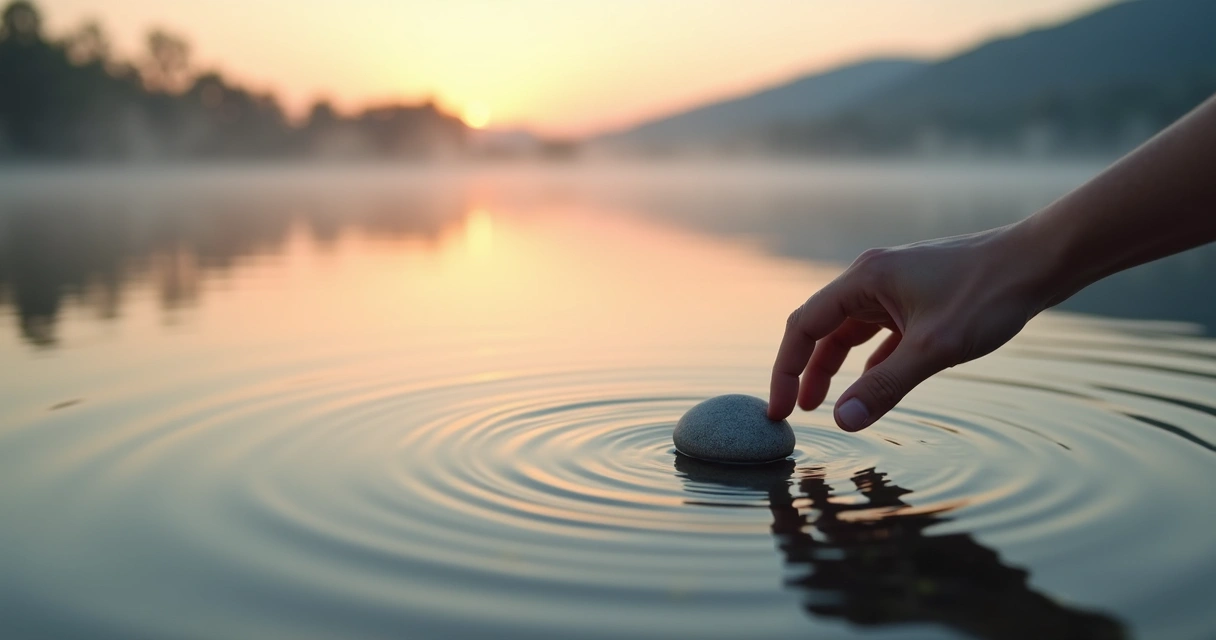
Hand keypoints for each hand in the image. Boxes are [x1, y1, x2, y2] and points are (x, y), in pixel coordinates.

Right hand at [767, 223, 1050, 430]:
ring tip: (824, 405)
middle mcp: (872, 278)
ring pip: (851, 332)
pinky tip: (870, 387)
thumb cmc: (988, 295)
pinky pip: (880, 333)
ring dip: (835, 367)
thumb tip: (842, 422)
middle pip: (822, 329)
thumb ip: (884, 386)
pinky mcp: (918, 297)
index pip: (804, 326)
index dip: (786, 370)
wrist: (1039, 261)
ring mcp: (895, 286)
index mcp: (863, 280)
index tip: (780, 408)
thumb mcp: (933, 348)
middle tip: (794, 412)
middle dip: (805, 371)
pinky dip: (869, 360)